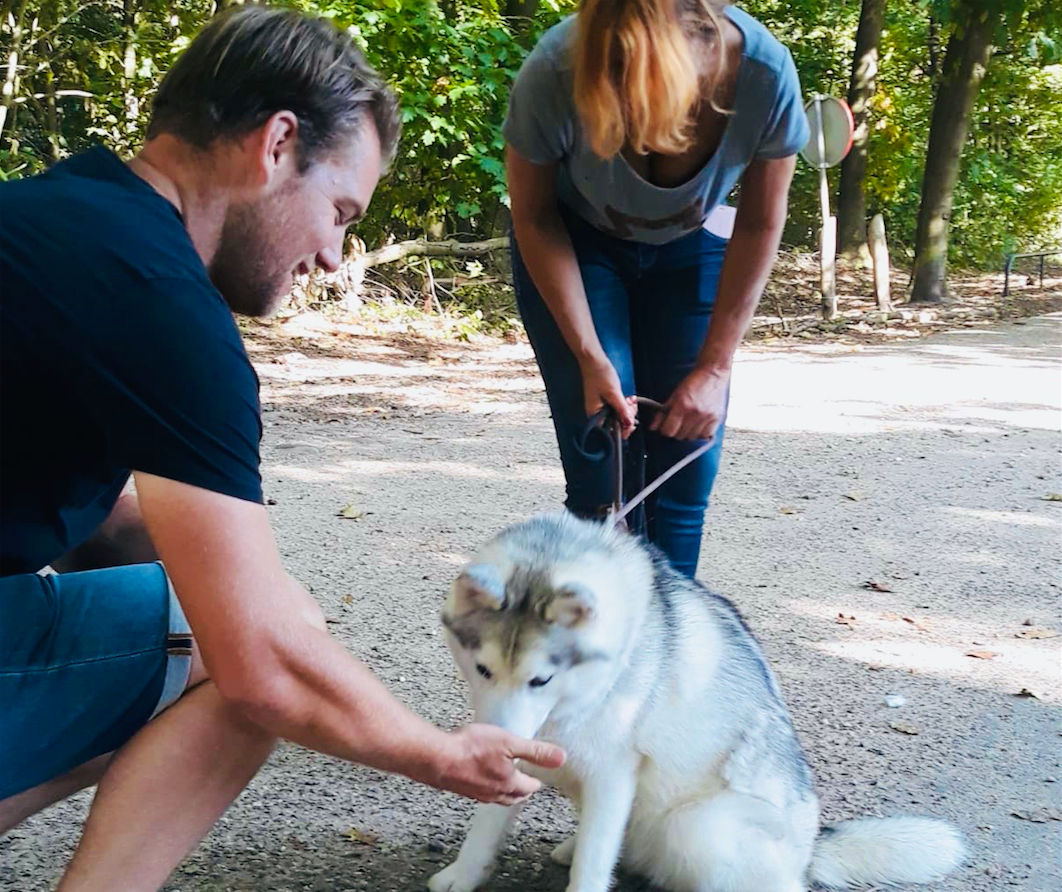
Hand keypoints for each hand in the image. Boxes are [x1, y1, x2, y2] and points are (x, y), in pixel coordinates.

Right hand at [431, 724, 565, 804]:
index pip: (529, 787)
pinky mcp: (461, 789)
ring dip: (506, 794)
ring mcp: (476, 793)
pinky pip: (480, 794)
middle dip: (522, 792)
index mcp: (509, 783)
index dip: (535, 781)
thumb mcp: (509, 742)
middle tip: (527, 786)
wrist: (438, 758)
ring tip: (508, 787)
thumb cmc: (472, 748)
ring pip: (497, 798)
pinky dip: (487, 790)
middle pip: (513, 797)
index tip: (539, 779)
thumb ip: (535, 751)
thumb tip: (561, 758)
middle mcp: (494, 793)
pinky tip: (482, 782)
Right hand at [579, 354, 636, 437]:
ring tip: (631, 400)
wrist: (593, 360)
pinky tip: (629, 398)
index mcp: (595, 415)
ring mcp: (601, 407)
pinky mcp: (605, 401)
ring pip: (618, 415)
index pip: (611, 431)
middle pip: (616, 424)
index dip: (624, 428)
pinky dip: (624, 404)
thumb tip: (629, 424)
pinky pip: (617, 407)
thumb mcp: (614, 394)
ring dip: (627, 409)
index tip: (633, 423)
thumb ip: (622, 410)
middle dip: (627, 416)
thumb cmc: (599, 375)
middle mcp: (597, 414)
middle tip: (632, 406)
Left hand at [651, 366, 728, 440]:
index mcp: (682, 405)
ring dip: (688, 432)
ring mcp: (707, 416)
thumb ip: (663, 412)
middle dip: (676, 430)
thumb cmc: (694, 382)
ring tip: (689, 422)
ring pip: (692, 437)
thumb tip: (653, 427)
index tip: (666, 427)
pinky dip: (701, 433)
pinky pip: (705, 435)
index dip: (665, 430)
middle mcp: (695, 412)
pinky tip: (699, 425)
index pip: (669, 430)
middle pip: (680, 435)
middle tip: (678, 422)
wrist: (713, 373)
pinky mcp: (717, 418)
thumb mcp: (675, 395)